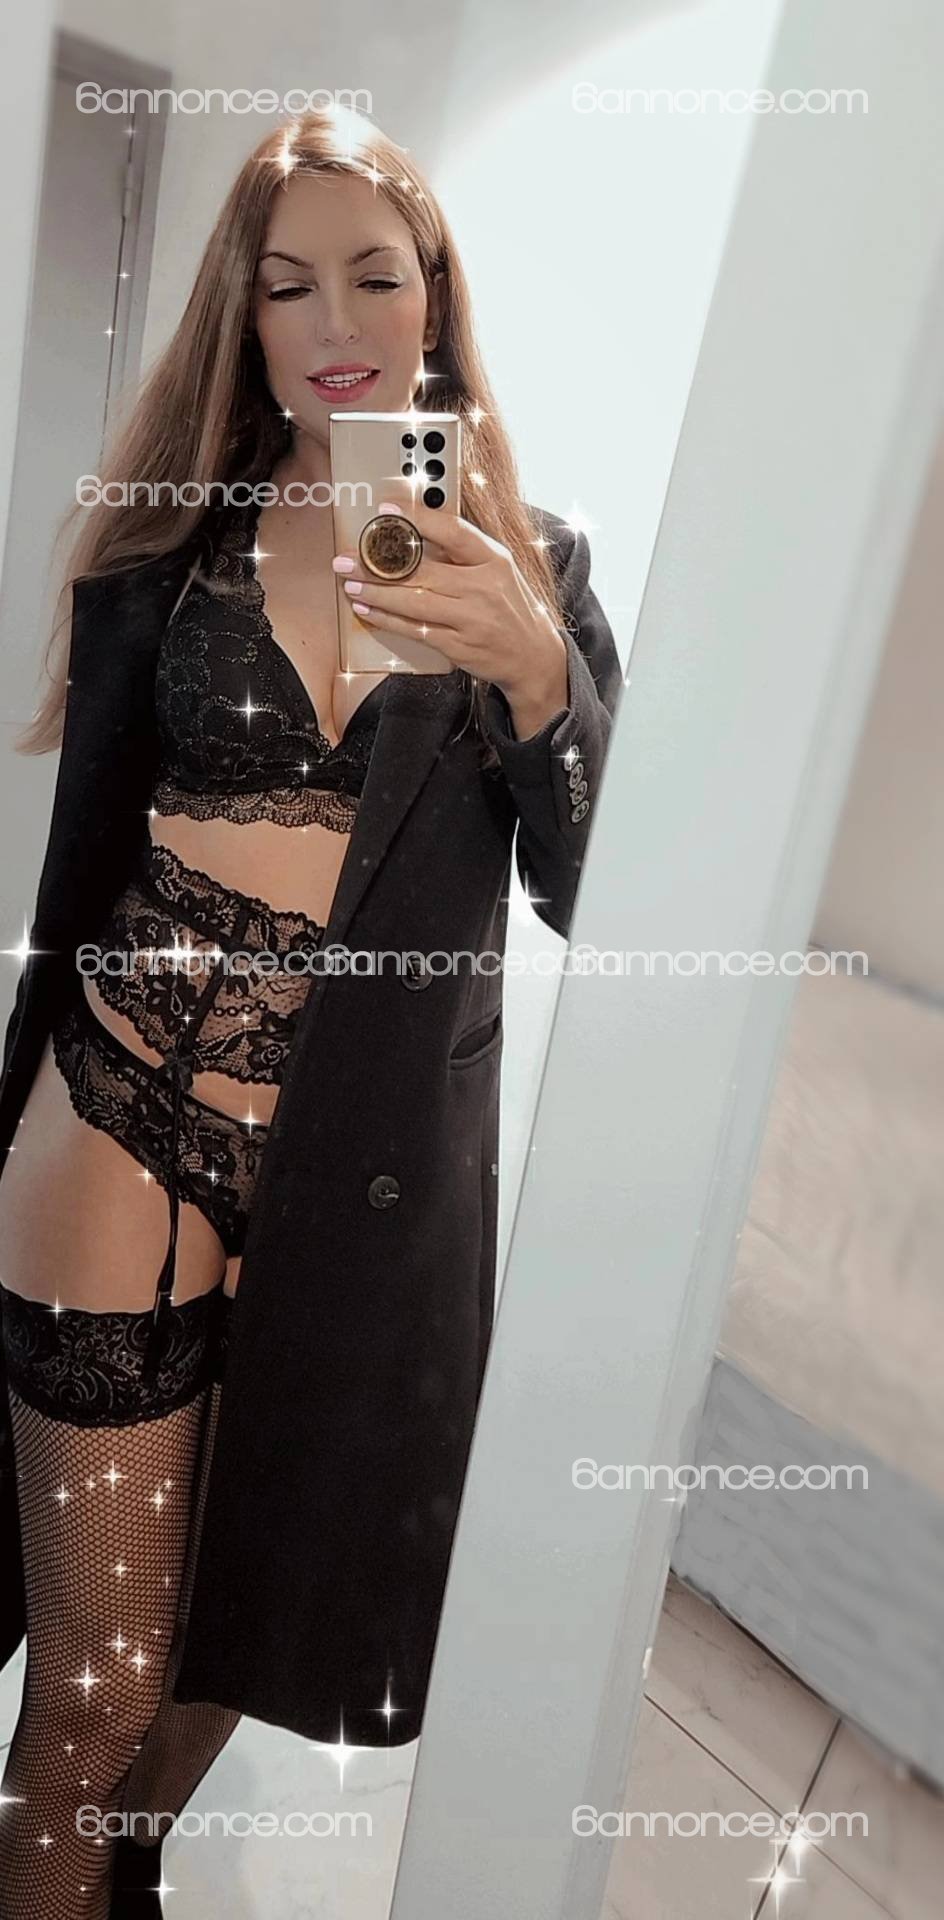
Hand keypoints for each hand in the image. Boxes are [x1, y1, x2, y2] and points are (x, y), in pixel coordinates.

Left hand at [331, 478, 568, 736]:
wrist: (533, 656)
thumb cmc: (509, 607)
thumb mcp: (498, 571)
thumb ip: (464, 553)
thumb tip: (415, 531)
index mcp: (494, 560)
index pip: (453, 532)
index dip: (417, 519)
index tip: (386, 509)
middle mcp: (482, 587)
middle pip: (422, 570)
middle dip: (377, 564)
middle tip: (347, 558)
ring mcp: (470, 618)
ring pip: (413, 602)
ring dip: (376, 592)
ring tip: (350, 583)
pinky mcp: (458, 645)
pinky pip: (415, 629)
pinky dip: (387, 619)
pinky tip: (367, 609)